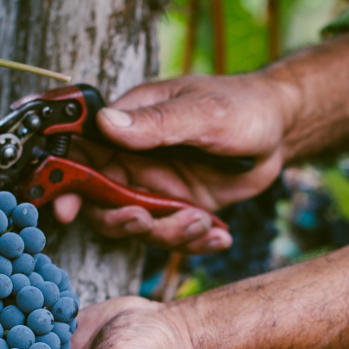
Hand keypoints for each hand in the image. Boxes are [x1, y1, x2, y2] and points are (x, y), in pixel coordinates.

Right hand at [52, 73, 295, 253]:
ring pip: (142, 227)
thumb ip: (156, 123)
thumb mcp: (202, 112)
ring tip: (202, 221)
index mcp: (130, 126)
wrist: (280, 129)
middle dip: (122, 220)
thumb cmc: (242, 105)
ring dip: (169, 233)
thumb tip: (105, 123)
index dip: (68, 184)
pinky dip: (196, 243)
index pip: (82, 155)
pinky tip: (220, 236)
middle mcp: (136, 160)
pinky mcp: (182, 208)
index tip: (68, 209)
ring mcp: (159, 187)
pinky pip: (176, 236)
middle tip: (146, 219)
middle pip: (104, 202)